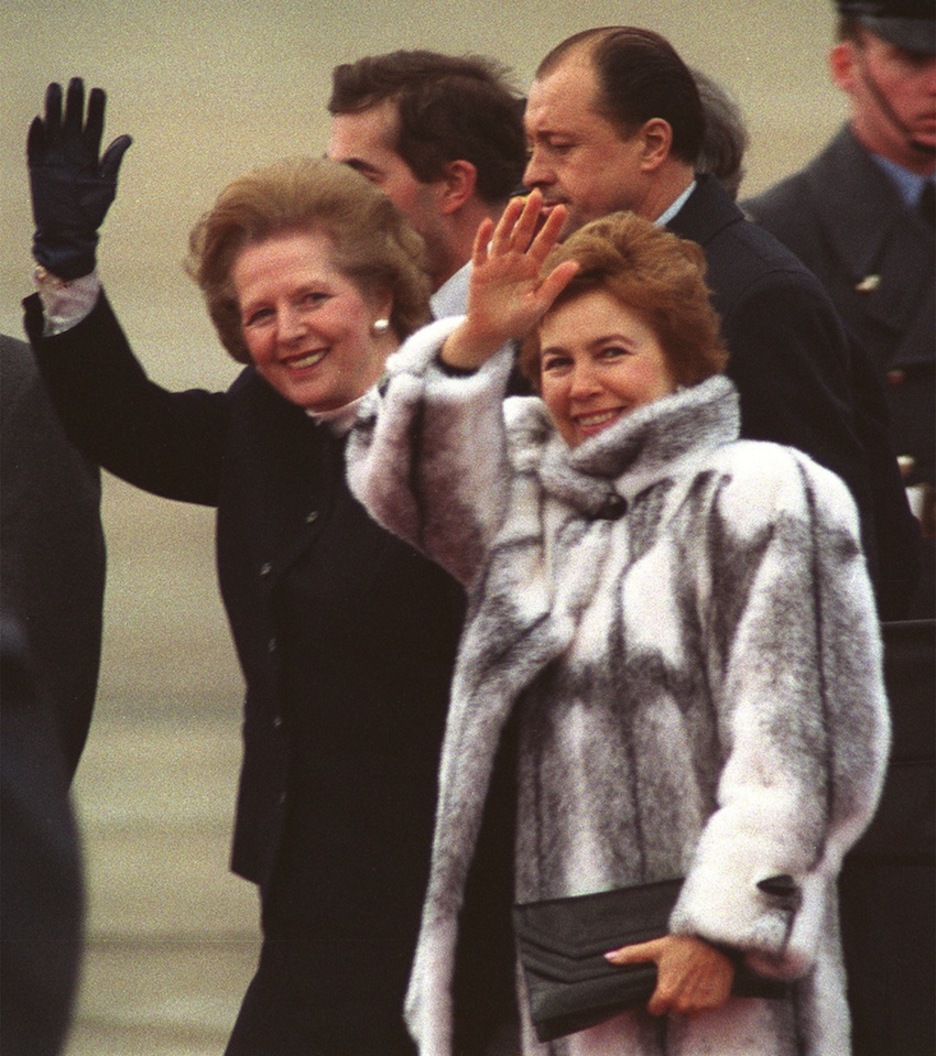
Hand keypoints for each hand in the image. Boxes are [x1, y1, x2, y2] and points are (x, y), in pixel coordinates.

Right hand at [28, 78, 132, 278]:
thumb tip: (127, 137)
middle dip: (75, 102)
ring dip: (54, 108)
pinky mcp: (38, 168)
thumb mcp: (106, 185)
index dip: (96, 109)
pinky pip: (36, 147)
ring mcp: (53, 159)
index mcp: (90, 157)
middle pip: (73, 121)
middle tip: (78, 81)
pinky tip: (41, 119)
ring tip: (56, 88)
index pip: (93, 127)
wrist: (71, 233)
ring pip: (54, 127)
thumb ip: (113, 160)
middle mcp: (71, 154)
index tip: (99, 91)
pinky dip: (37, 134)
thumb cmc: (91, 212)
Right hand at [440, 189, 578, 369]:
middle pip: (523, 233)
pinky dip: (482, 238)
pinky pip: (480, 251)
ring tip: (516, 202)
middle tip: (538, 195)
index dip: (552, 226)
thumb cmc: (517, 321)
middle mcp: (515, 261)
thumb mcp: (539, 304)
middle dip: (530, 215)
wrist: (490, 332)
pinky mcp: (480, 270)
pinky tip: (486, 223)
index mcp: (531, 268)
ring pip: (503, 236)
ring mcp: (496, 263)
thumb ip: (555, 283)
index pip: (544, 243)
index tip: (562, 209)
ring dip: (508, 220)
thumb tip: (576, 263)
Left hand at [605, 934, 734, 1016]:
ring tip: (691, 977)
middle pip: (673, 1009)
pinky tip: (703, 980)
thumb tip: (608, 958)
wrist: (713, 940)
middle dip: (674, 996)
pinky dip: (704, 997)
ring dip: (689, 998)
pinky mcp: (715, 1003)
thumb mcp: (655, 948)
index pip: (656, 1009)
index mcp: (666, 994)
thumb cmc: (683, 943)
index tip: (663, 984)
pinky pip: (705, 1007)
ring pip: (689, 1010)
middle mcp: (683, 1004)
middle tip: (679, 976)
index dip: (656, 997)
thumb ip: (631, 956)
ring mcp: (701, 1006)